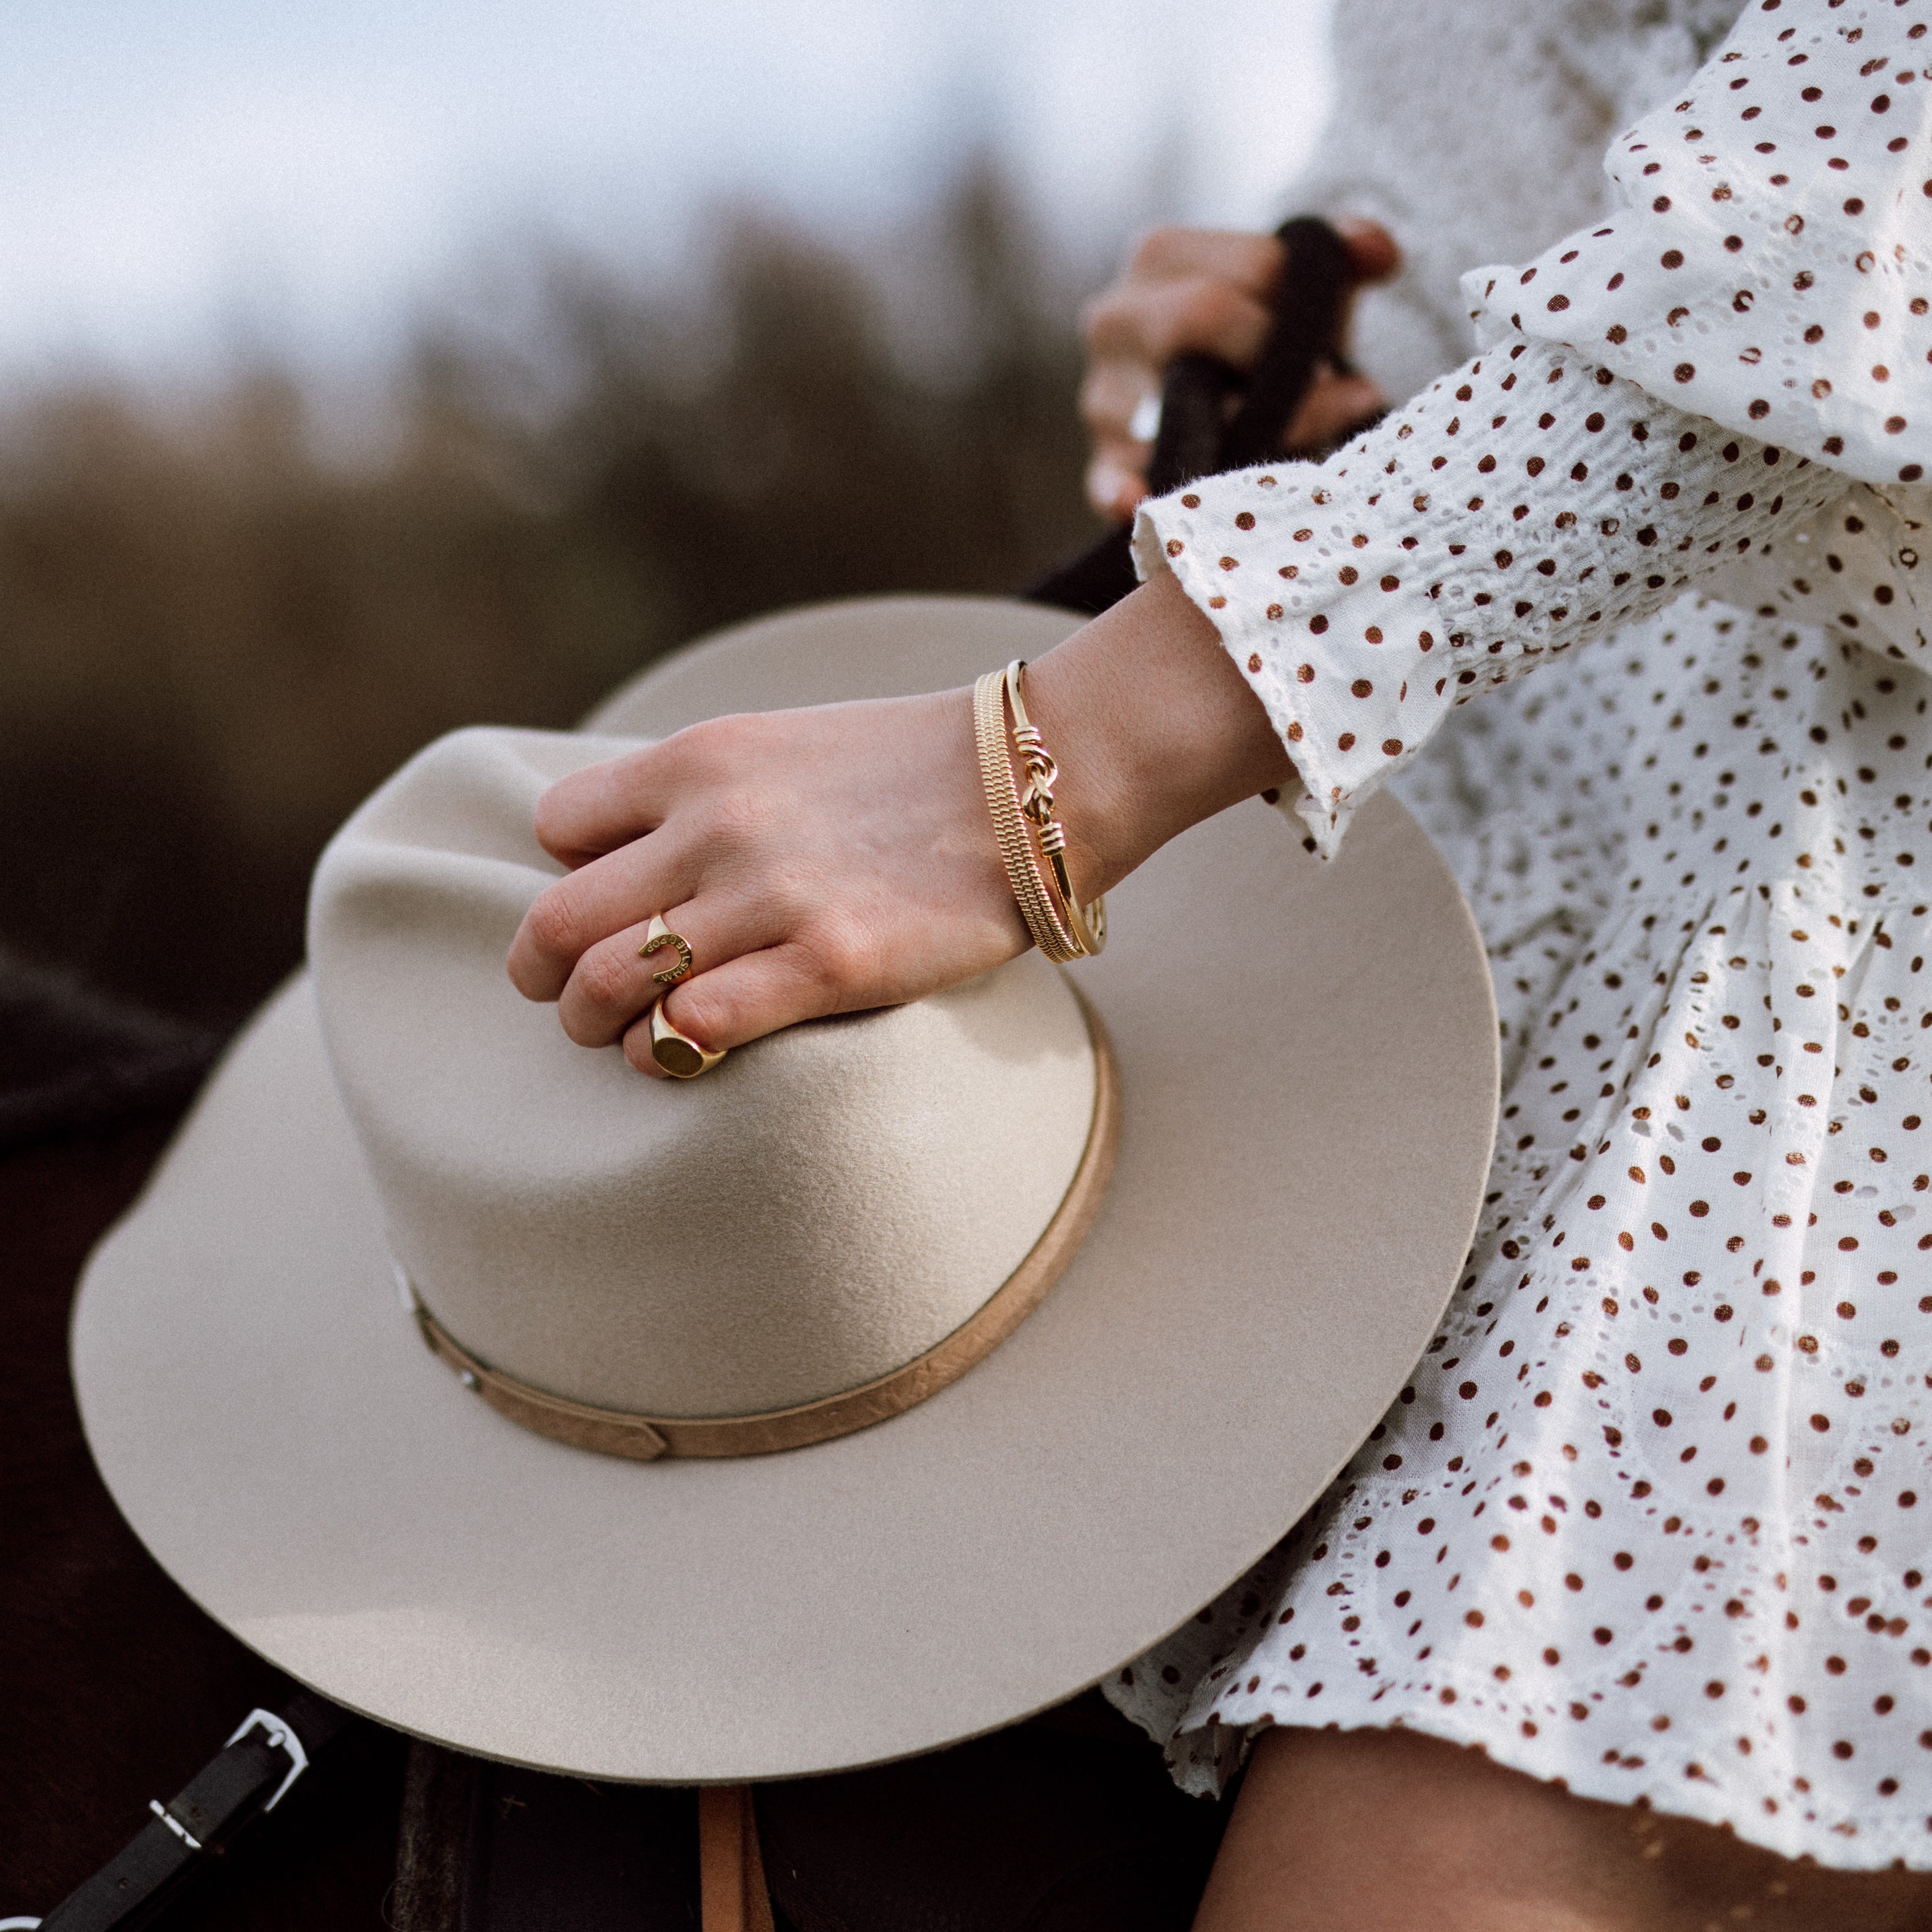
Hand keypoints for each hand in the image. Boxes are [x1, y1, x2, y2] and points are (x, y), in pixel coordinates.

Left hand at [507, 570, 1293, 1073]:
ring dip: (596, 1026)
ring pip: (606, 986)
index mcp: (697, 760)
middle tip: (570, 1000)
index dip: (565, 878)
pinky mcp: (828, 966)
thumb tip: (637, 862)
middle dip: (546, 977)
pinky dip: (670, 1052)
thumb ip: (702, 795)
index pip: (557, 829)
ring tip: (623, 1037)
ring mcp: (769, 898)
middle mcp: (715, 826)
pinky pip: (693, 1028)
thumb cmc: (907, 771)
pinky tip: (695, 1049)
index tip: (602, 907)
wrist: (1030, 781)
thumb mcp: (781, 745)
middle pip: (557, 923)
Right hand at [1079, 219, 1398, 521]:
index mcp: (1158, 256)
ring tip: (1292, 444)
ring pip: (1180, 403)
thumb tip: (1381, 254)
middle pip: (1203, 316)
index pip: (1251, 267)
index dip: (1305, 302)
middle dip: (1275, 354)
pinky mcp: (1103, 465)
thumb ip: (1340, 254)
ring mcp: (1102, 396)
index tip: (1331, 336)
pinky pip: (1109, 480)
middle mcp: (1115, 318)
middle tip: (1325, 386)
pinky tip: (1141, 498)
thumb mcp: (1299, 286)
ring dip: (1249, 430)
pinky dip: (1124, 490)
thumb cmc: (1260, 335)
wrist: (1214, 400)